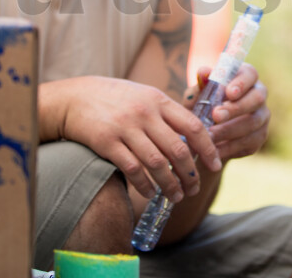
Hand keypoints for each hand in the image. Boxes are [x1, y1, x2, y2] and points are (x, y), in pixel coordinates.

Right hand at [39, 76, 221, 202]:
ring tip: (176, 196)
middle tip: (193, 188)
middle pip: (177, 150)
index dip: (207, 149)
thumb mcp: (145, 95)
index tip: (215, 166)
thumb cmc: (116, 98)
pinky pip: (132, 169)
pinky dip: (145, 185)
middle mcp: (145, 113)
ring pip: (157, 164)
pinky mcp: (107, 142)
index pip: (192, 127)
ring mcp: (125, 127)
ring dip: (170, 185)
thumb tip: (195, 136)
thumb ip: (167, 113)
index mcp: (159, 101)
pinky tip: (150, 193)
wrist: (76, 97)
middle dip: (190, 174)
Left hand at [184, 63, 269, 162]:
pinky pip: (249, 143)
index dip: (242, 83)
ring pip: (253, 123)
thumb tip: (203, 72)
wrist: (205, 132)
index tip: (228, 92)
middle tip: (215, 115)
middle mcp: (259, 95)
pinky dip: (230, 147)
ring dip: (230, 130)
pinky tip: (215, 150)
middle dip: (236, 108)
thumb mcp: (198, 94)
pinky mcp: (259, 137)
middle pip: (257, 99)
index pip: (250, 74)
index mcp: (245, 77)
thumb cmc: (203, 103)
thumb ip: (202, 84)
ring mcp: (262, 117)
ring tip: (209, 136)